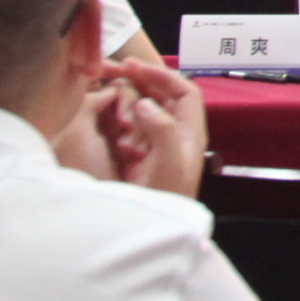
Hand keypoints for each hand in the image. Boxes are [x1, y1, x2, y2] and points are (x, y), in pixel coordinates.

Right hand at [95, 58, 211, 196]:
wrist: (150, 232)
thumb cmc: (166, 200)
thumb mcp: (170, 164)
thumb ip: (162, 130)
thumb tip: (145, 103)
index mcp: (189, 134)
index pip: (184, 92)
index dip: (163, 76)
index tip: (137, 67)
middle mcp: (174, 136)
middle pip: (162, 96)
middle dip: (141, 80)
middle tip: (115, 69)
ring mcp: (155, 145)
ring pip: (144, 108)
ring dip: (129, 99)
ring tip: (113, 97)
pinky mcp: (137, 156)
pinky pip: (129, 126)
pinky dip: (119, 117)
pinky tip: (110, 120)